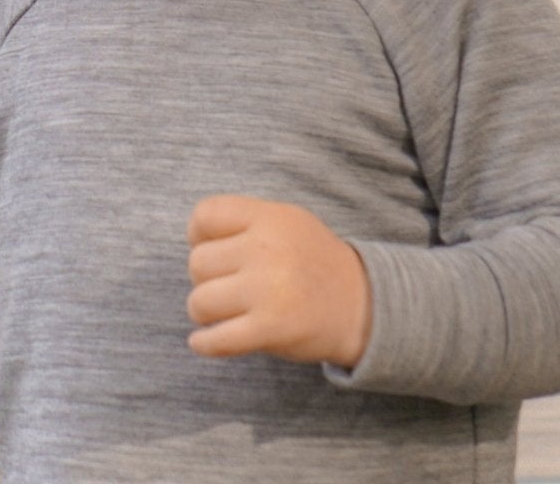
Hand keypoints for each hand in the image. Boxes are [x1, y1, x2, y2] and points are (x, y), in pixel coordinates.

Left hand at [187, 194, 370, 368]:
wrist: (364, 307)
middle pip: (197, 262)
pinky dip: (205, 343)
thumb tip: (195, 241)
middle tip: (225, 286)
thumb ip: (244, 223)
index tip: (209, 249)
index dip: (198, 235)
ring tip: (220, 313)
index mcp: (268, 218)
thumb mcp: (286, 222)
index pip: (205, 215)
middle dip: (204, 278)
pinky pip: (219, 338)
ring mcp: (267, 290)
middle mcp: (265, 249)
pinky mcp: (270, 329)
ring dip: (204, 311)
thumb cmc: (314, 262)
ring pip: (200, 301)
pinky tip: (202, 341)